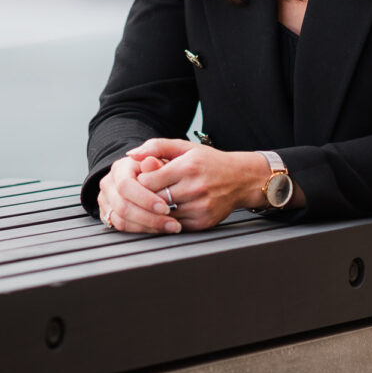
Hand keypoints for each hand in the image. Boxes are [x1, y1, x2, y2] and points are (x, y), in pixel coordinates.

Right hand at [97, 153, 181, 234]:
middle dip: (150, 217)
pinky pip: (122, 227)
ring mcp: (106, 200)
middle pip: (122, 206)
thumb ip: (156, 155)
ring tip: (170, 227)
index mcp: (119, 168)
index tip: (166, 208)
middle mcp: (108, 184)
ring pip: (121, 220)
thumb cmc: (155, 167)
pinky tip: (159, 228)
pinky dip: (142, 230)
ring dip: (148, 226)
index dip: (145, 199)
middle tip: (172, 223)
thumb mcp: (159, 158)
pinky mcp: (107, 214)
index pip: (126, 185)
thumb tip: (150, 162)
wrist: (143, 176)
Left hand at [126, 138, 268, 231]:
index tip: (144, 179)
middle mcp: (195, 187)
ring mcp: (200, 206)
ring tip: (161, 200)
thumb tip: (130, 154)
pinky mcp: (204, 222)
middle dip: (147, 197)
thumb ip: (156, 147)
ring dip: (158, 210)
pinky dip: (171, 219)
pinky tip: (174, 209)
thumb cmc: (208, 161)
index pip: (148, 181)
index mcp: (187, 166)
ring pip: (164, 215)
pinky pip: (176, 225)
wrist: (241, 178)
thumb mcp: (185, 147)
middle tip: (149, 192)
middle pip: (154, 199)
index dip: (142, 181)